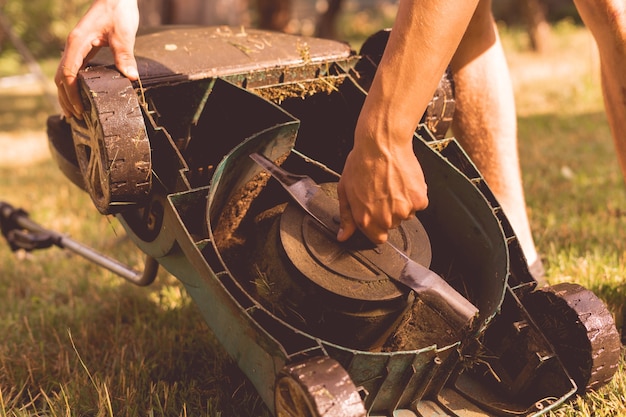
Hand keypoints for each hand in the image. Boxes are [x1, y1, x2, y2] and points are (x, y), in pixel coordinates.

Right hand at [55, 0, 138, 118]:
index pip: (68, 73)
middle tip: (75, 118)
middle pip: (60, 78)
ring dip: (67, 94)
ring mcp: (76, 48)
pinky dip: (73, 85)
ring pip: (63, 74)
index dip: (72, 94)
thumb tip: (131, 77)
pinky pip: (73, 69)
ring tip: (74, 113)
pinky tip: (81, 95)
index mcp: (78, 43)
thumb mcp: (123, 33)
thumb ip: (125, 55)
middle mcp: (73, 46)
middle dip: (66, 99)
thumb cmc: (118, 11)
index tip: (79, 109)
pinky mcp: (83, 48)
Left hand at [337, 136, 427, 243]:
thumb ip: (346, 217)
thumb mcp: (345, 191)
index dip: (377, 226)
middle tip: (383, 191)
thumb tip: (343, 236)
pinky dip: (414, 195)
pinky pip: (418, 204)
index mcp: (366, 220)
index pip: (378, 238)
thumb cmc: (362, 163)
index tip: (377, 214)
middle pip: (392, 225)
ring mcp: (404, 210)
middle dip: (388, 212)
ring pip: (406, 214)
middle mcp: (385, 219)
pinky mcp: (419, 200)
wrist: (382, 144)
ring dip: (402, 203)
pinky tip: (403, 181)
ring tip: (393, 184)